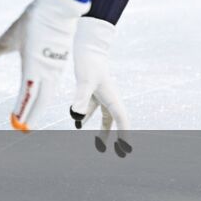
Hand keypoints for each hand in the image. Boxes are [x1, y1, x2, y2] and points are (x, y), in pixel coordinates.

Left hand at [0, 0, 85, 130]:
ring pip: (47, 92)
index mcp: (34, 66)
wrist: (60, 7)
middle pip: (40, 99)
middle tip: (21, 130)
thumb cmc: (34, 21)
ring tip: (28, 119)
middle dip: (30, 115)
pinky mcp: (60, 61)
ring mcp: (55, 67)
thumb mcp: (10, 35)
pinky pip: (51, 82)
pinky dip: (44, 93)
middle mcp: (46, 70)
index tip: (16, 124)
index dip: (22, 110)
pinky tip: (40, 97)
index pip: (27, 94)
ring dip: (37, 106)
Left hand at [70, 16, 132, 156]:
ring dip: (102, 130)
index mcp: (113, 98)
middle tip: (120, 152)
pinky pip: (92, 108)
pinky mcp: (93, 91)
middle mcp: (110, 98)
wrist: (88, 48)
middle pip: (116, 121)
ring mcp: (102, 95)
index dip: (125, 134)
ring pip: (104, 117)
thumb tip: (75, 116)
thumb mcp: (84, 82)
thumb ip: (81, 99)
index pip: (122, 120)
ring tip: (100, 145)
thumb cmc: (89, 64)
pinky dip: (86, 117)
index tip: (126, 148)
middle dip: (117, 136)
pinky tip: (78, 124)